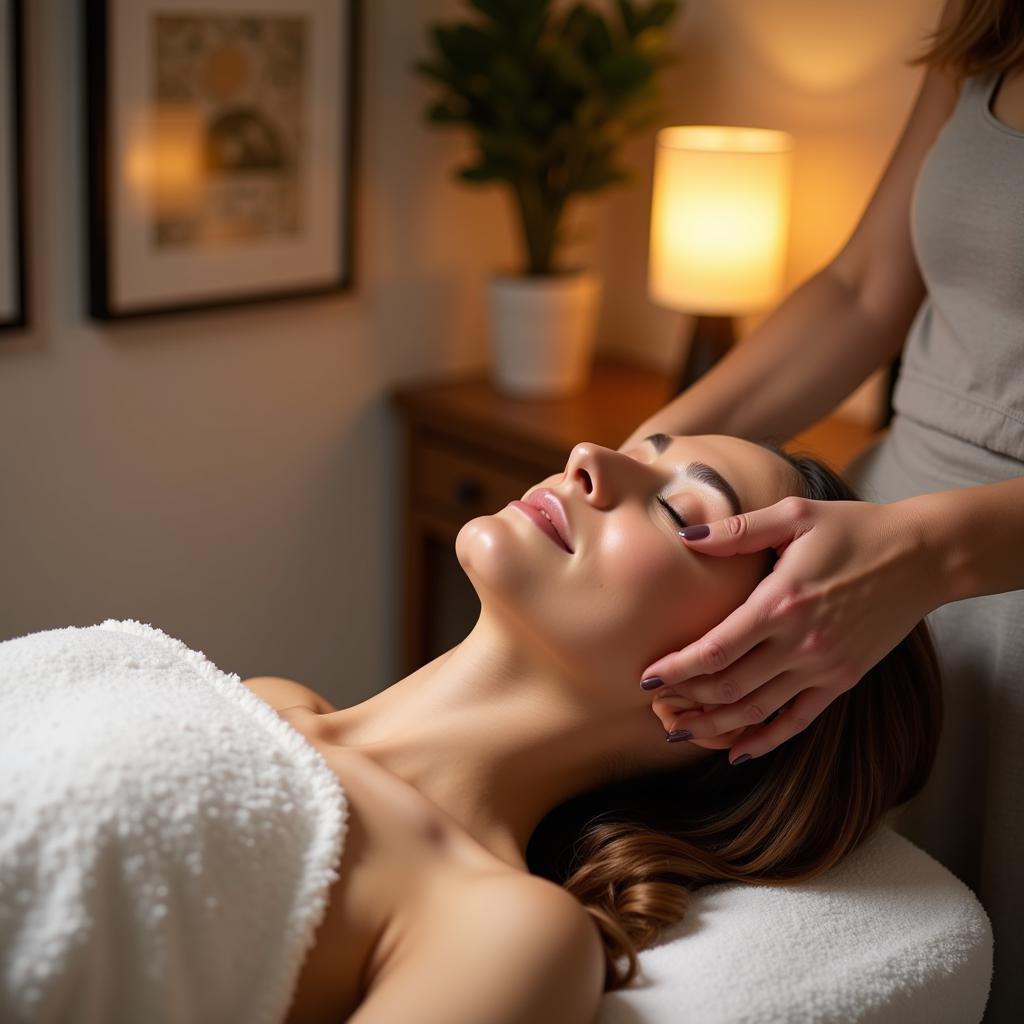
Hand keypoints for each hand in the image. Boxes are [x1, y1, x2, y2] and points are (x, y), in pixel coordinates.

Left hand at [643, 495, 935, 761]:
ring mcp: (823, 667)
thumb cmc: (854, 529)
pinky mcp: (842, 680)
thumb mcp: (795, 514)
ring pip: (757, 710)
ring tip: (680, 730)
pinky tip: (738, 751)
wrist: (922, 556)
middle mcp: (799, 643)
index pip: (716, 649)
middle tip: (654, 706)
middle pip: (729, 687)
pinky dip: (765, 739)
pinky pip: (798, 720)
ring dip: (715, 725)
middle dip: (687, 700)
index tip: (648, 677)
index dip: (678, 667)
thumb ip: (739, 529)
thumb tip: (687, 536)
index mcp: (780, 603)